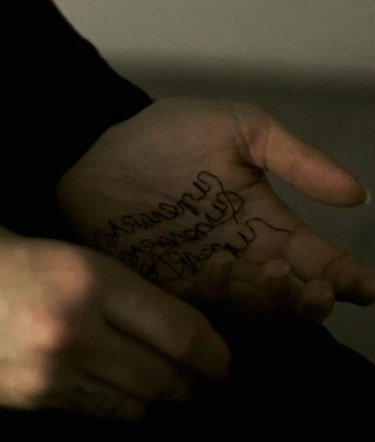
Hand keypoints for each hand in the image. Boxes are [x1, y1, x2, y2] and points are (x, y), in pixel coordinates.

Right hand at [0, 185, 230, 420]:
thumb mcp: (44, 246)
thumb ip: (98, 284)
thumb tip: (148, 317)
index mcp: (88, 277)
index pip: (180, 330)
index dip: (214, 354)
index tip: (224, 362)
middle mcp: (78, 329)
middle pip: (164, 376)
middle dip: (192, 385)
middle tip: (206, 386)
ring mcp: (51, 373)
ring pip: (132, 403)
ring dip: (155, 401)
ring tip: (167, 396)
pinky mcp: (25, 401)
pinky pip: (90, 413)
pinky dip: (113, 409)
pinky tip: (116, 400)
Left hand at [55, 97, 372, 327]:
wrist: (93, 147)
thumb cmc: (167, 134)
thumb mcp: (239, 128)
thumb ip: (295, 157)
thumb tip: (357, 194)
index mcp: (270, 226)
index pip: (321, 262)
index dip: (348, 278)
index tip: (367, 286)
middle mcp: (244, 263)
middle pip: (291, 300)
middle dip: (311, 302)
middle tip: (316, 290)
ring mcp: (205, 282)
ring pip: (252, 312)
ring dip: (270, 302)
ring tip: (273, 273)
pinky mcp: (165, 293)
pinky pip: (198, 311)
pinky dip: (216, 299)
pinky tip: (219, 269)